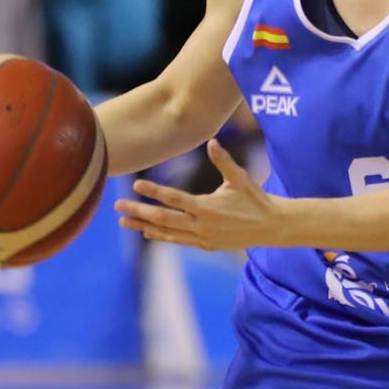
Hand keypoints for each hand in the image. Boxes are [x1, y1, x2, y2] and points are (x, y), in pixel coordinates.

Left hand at [115, 139, 284, 251]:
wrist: (271, 227)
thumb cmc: (255, 199)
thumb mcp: (240, 178)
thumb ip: (224, 162)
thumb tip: (211, 142)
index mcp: (208, 207)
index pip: (174, 198)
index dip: (154, 191)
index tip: (136, 184)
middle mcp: (202, 225)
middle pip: (163, 218)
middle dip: (139, 211)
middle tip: (117, 206)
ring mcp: (202, 238)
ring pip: (167, 233)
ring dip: (144, 226)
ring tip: (124, 222)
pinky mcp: (205, 245)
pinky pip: (178, 241)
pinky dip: (161, 236)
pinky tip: (147, 231)